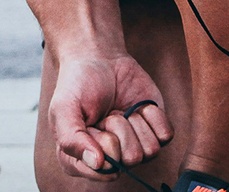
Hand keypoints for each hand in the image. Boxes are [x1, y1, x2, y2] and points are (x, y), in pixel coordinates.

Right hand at [46, 52, 173, 180]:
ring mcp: (134, 146)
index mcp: (82, 160)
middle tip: (106, 113)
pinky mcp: (154, 132)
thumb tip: (97, 164)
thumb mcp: (63, 109)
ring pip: (150, 152)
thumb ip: (71, 139)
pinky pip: (165, 136)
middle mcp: (110, 159)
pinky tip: (138, 107)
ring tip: (120, 110)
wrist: (99, 58)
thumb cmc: (78, 84)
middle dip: (118, 129)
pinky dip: (153, 117)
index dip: (101, 144)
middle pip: (129, 160)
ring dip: (134, 122)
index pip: (103, 170)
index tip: (92, 124)